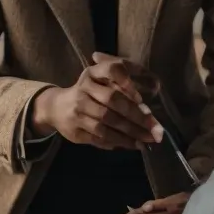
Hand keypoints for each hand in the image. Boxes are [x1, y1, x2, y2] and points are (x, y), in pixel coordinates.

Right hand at [32, 56, 161, 149]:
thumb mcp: (105, 78)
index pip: (111, 69)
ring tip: (148, 139)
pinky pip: (100, 137)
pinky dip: (119, 142)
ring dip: (131, 133)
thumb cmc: (92, 90)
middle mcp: (84, 89)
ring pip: (107, 122)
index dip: (127, 81)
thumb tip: (156, 85)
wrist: (57, 107)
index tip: (142, 96)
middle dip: (137, 116)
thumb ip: (130, 76)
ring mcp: (77, 110)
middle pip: (113, 100)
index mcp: (93, 73)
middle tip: (156, 128)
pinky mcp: (75, 129)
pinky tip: (134, 144)